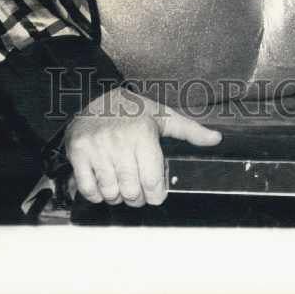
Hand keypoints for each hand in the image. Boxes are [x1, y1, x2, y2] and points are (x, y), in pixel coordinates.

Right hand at [65, 85, 221, 206]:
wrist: (95, 96)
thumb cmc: (132, 110)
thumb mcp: (162, 115)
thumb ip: (190, 130)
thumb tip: (216, 139)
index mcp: (143, 133)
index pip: (153, 182)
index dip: (156, 194)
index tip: (155, 192)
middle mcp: (119, 141)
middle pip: (132, 192)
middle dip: (138, 198)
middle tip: (138, 190)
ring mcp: (97, 148)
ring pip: (111, 193)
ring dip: (117, 196)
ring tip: (121, 184)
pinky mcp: (78, 153)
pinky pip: (88, 189)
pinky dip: (96, 194)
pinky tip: (103, 183)